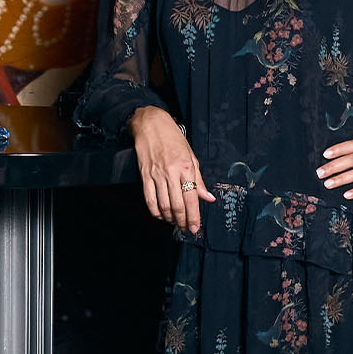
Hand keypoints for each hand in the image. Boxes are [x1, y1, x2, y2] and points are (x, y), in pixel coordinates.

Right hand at [130, 106, 214, 231]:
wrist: (151, 125)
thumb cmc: (173, 139)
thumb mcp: (191, 156)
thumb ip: (199, 179)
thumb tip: (208, 198)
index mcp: (186, 167)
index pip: (192, 198)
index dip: (194, 216)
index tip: (195, 227)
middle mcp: (171, 172)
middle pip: (177, 205)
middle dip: (182, 221)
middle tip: (185, 228)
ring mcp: (156, 174)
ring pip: (163, 205)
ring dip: (169, 218)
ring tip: (174, 222)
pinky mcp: (144, 175)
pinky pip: (149, 199)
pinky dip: (155, 211)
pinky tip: (160, 215)